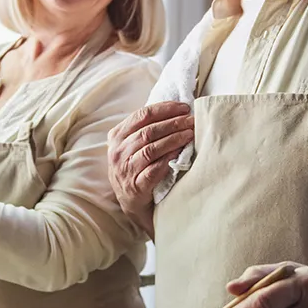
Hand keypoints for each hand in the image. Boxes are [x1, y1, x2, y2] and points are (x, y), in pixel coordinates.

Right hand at [107, 101, 193, 235]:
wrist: (129, 200)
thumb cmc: (134, 166)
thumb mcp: (130, 145)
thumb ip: (144, 128)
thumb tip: (175, 110)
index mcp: (116, 136)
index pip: (142, 115)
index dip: (165, 109)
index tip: (184, 108)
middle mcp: (118, 152)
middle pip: (148, 131)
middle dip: (173, 123)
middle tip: (191, 120)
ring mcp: (125, 169)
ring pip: (151, 149)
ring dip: (174, 139)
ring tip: (190, 134)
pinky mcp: (135, 186)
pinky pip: (154, 169)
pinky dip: (169, 159)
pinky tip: (181, 153)